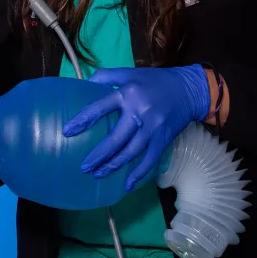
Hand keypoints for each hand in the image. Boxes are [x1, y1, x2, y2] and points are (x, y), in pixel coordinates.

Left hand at [62, 65, 211, 189]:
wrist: (189, 90)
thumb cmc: (155, 80)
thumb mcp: (130, 72)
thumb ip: (106, 76)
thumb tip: (83, 84)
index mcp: (127, 94)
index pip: (99, 108)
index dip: (82, 120)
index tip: (67, 132)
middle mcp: (139, 113)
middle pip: (116, 138)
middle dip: (98, 155)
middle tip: (84, 167)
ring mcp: (153, 128)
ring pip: (131, 152)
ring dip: (114, 166)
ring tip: (98, 174)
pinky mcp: (164, 139)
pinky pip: (150, 160)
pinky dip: (139, 174)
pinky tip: (127, 186)